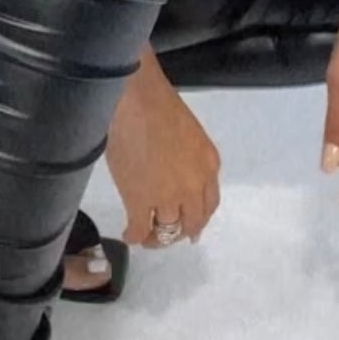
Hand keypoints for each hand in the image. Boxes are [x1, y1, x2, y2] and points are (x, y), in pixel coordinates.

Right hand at [105, 50, 220, 246]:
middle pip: (191, 223)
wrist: (138, 101)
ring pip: (166, 230)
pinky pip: (140, 230)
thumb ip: (192, 161)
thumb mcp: (192, 137)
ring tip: (144, 236)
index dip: (198, 220)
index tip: (190, 230)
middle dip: (178, 233)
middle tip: (164, 236)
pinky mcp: (140, 201)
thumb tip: (177, 180)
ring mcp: (167, 197)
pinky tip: (129, 235)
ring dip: (155, 237)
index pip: (209, 205)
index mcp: (209, 167)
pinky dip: (134, 236)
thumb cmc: (160, 107)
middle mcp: (193, 187)